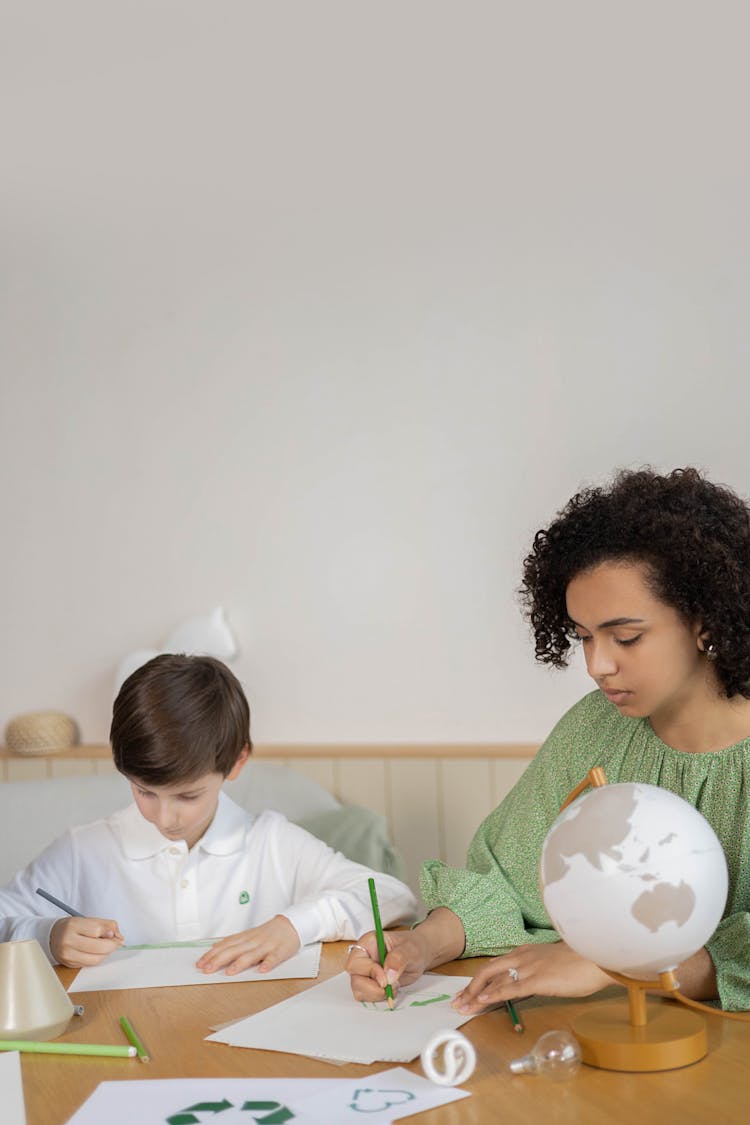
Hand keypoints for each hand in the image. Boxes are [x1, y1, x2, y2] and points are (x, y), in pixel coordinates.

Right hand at [49, 916, 123, 967]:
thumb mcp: (88, 919)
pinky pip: (90, 964)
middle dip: (112, 946)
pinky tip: (98, 952)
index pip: (97, 930)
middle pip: (98, 947)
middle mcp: (68, 941)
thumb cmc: (73, 927)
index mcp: (72, 925)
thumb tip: (119, 936)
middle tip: (116, 942)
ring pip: (95, 959)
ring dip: (106, 954)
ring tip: (107, 947)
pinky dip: (98, 958)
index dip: (110, 933)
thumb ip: (106, 925)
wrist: (52, 936)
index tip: (114, 934)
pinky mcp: (69, 965)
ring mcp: (67, 955)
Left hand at [195, 915, 299, 974]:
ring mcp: (267, 946)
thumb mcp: (248, 935)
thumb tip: (214, 947)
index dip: (212, 954)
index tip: (200, 963)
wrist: (291, 924)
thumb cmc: (268, 932)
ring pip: (252, 954)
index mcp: (245, 938)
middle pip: (234, 950)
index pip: (225, 946)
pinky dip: (268, 964)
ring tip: (229, 972)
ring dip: (240, 963)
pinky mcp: (280, 951)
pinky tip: (262, 970)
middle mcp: (253, 941)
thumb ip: (233, 942)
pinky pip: (274, 958)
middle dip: (219, 960)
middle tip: (207, 969)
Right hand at [346, 908, 465, 1003]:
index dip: (368, 972)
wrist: (420, 954)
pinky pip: (368, 997)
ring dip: (377, 994)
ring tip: (394, 985)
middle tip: (392, 985)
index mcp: (367, 944)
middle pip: (355, 979)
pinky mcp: (371, 984)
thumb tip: (388, 976)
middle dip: (373, 988)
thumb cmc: (413, 946)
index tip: (385, 979)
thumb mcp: (410, 949)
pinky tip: (393, 989)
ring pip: (359, 991)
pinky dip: (380, 997)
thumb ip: (398, 958)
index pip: (355, 962)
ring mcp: (366, 972)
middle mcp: (363, 958)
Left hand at [453, 942, 612, 1013]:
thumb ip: (538, 970)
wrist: (596, 955)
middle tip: (457, 1002)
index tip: (467, 992)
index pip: (495, 966)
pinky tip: (481, 1002)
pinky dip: (492, 995)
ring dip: (475, 994)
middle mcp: (522, 956)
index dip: (478, 980)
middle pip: (487, 971)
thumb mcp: (552, 962)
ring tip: (462, 1006)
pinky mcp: (537, 980)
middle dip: (470, 987)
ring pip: (493, 980)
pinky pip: (509, 988)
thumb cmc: (580, 961)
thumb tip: (529, 984)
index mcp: (525, 951)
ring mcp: (528, 967)